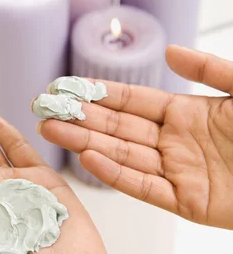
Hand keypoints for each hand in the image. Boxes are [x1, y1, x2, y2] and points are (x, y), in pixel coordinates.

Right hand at [37, 46, 232, 229]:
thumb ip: (211, 70)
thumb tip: (171, 51)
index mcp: (186, 114)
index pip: (132, 101)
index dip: (99, 94)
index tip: (67, 87)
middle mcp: (175, 142)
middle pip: (118, 127)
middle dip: (80, 118)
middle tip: (44, 109)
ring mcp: (179, 172)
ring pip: (123, 155)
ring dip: (86, 143)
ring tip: (51, 131)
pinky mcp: (188, 203)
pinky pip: (145, 187)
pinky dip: (116, 174)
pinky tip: (89, 159)